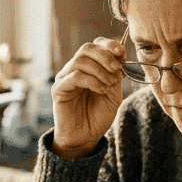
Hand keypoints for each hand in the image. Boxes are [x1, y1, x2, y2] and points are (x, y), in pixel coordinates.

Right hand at [51, 37, 125, 157]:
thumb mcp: (114, 93)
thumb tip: (120, 55)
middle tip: (117, 70)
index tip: (122, 54)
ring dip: (100, 71)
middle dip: (105, 56)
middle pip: (87, 48)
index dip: (109, 45)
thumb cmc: (98, 115)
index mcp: (89, 67)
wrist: (86, 137)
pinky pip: (75, 77)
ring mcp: (65, 78)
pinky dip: (93, 81)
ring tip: (109, 84)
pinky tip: (101, 91)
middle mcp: (75, 69)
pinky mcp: (59, 89)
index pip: (96, 45)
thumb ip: (116, 74)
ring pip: (81, 61)